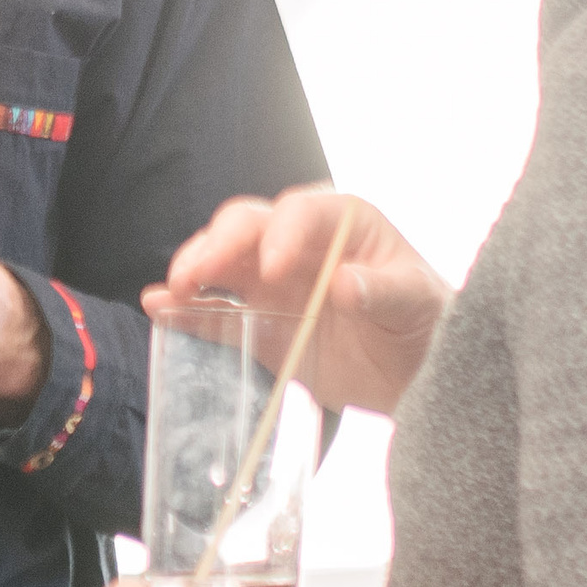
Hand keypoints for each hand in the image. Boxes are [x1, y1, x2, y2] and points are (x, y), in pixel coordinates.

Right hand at [154, 185, 449, 414]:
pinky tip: (159, 309)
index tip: (273, 268)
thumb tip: (345, 284)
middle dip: (217, 245)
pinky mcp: (258, 323)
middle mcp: (298, 244)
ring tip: (175, 291)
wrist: (419, 374)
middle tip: (198, 275)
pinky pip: (216, 312)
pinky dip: (186, 311)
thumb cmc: (426, 321)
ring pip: (221, 262)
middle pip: (246, 227)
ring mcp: (272, 283)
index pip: (300, 213)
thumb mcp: (420, 302)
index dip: (281, 233)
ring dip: (194, 270)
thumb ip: (387, 290)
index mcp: (341, 223)